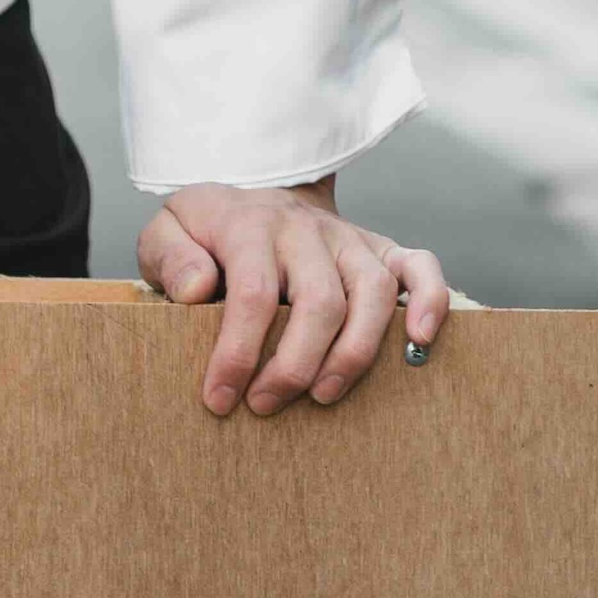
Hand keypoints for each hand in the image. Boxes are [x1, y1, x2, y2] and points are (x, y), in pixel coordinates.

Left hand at [136, 178, 448, 419]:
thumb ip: (171, 256)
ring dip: (354, 350)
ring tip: (325, 395)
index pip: (253, 291)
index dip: (239, 351)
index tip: (221, 399)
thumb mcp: (168, 230)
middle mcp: (306, 229)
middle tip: (266, 405)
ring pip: (372, 290)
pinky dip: (429, 300)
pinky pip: (419, 265)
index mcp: (251, 225)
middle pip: (318, 299)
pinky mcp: (381, 247)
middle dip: (294, 363)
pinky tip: (418, 341)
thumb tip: (197, 291)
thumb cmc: (209, 230)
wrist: (256, 191)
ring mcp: (349, 238)